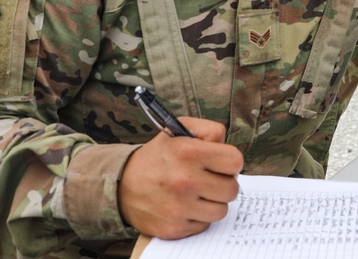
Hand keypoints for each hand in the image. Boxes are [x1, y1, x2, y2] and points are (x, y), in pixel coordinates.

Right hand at [119, 117, 243, 239]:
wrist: (122, 185)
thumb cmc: (158, 156)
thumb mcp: (179, 129)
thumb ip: (210, 130)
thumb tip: (227, 146)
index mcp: (188, 152)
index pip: (235, 162)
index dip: (231, 162)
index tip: (222, 164)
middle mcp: (184, 181)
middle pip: (232, 189)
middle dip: (224, 183)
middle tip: (210, 179)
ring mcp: (179, 207)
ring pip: (221, 210)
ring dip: (213, 202)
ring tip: (199, 193)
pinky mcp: (174, 228)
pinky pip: (204, 225)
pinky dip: (198, 216)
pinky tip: (186, 205)